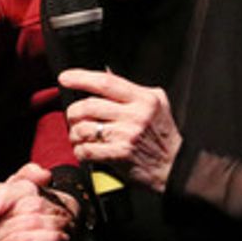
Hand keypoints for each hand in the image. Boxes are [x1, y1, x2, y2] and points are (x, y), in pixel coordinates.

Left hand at [59, 68, 182, 193]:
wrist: (176, 167)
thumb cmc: (163, 135)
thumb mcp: (156, 103)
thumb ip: (131, 89)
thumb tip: (105, 73)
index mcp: (143, 99)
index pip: (105, 82)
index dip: (81, 78)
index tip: (65, 78)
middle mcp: (135, 115)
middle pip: (88, 106)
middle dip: (72, 112)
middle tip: (72, 116)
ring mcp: (127, 136)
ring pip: (83, 128)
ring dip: (74, 133)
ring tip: (78, 136)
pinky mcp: (120, 155)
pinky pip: (87, 150)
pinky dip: (80, 150)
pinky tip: (85, 150)